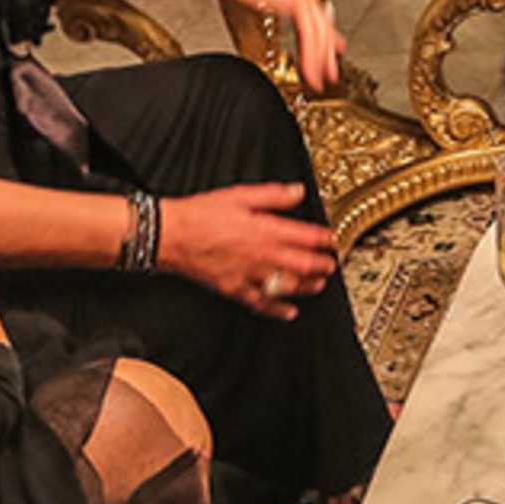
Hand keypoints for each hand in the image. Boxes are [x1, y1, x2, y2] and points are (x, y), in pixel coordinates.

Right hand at [160, 182, 338, 318]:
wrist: (171, 235)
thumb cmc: (201, 214)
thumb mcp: (240, 195)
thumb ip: (273, 196)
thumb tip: (297, 192)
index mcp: (265, 230)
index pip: (305, 236)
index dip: (324, 239)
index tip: (333, 239)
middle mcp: (261, 255)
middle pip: (302, 265)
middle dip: (322, 265)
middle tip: (332, 264)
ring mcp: (249, 274)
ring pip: (287, 285)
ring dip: (307, 286)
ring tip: (319, 284)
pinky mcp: (234, 288)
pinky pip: (261, 303)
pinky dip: (278, 309)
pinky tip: (289, 312)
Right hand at [207, 0, 350, 93]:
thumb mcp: (269, 8)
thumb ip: (283, 19)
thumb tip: (297, 35)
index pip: (322, 28)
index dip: (327, 50)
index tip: (329, 69)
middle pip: (325, 33)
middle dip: (327, 59)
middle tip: (329, 79)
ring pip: (319, 35)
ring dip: (319, 61)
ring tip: (317, 82)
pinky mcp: (293, 0)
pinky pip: (308, 32)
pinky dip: (309, 55)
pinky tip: (307, 70)